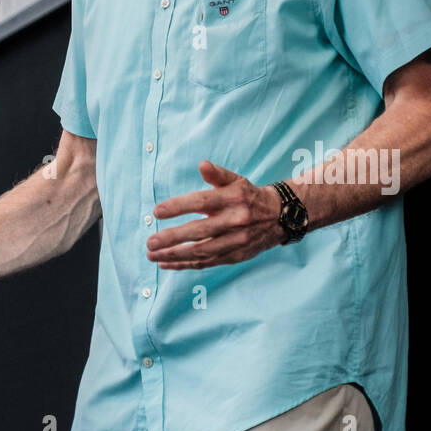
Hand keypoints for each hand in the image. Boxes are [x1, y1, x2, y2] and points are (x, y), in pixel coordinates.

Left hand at [147, 160, 284, 269]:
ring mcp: (236, 241)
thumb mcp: (236, 180)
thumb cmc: (249, 196)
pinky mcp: (236, 256)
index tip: (156, 212)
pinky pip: (207, 263)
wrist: (281, 217)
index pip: (202, 202)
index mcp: (233, 199)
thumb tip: (202, 164)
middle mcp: (235, 221)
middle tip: (150, 242)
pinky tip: (167, 264)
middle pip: (200, 231)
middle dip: (173, 238)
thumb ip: (217, 174)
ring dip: (175, 256)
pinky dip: (186, 265)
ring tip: (152, 255)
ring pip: (202, 252)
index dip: (178, 207)